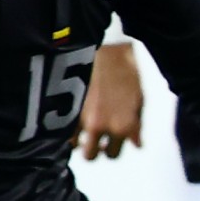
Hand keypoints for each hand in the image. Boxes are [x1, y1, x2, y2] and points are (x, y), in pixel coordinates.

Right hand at [71, 40, 144, 159]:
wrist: (106, 44)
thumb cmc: (125, 68)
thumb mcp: (140, 99)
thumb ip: (137, 126)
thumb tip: (137, 144)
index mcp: (123, 126)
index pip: (113, 154)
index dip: (110, 149)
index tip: (108, 146)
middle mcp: (101, 127)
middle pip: (91, 156)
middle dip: (92, 150)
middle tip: (92, 142)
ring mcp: (79, 118)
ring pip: (73, 146)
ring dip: (76, 140)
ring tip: (78, 130)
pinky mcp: (62, 106)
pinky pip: (59, 130)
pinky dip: (63, 129)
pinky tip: (67, 120)